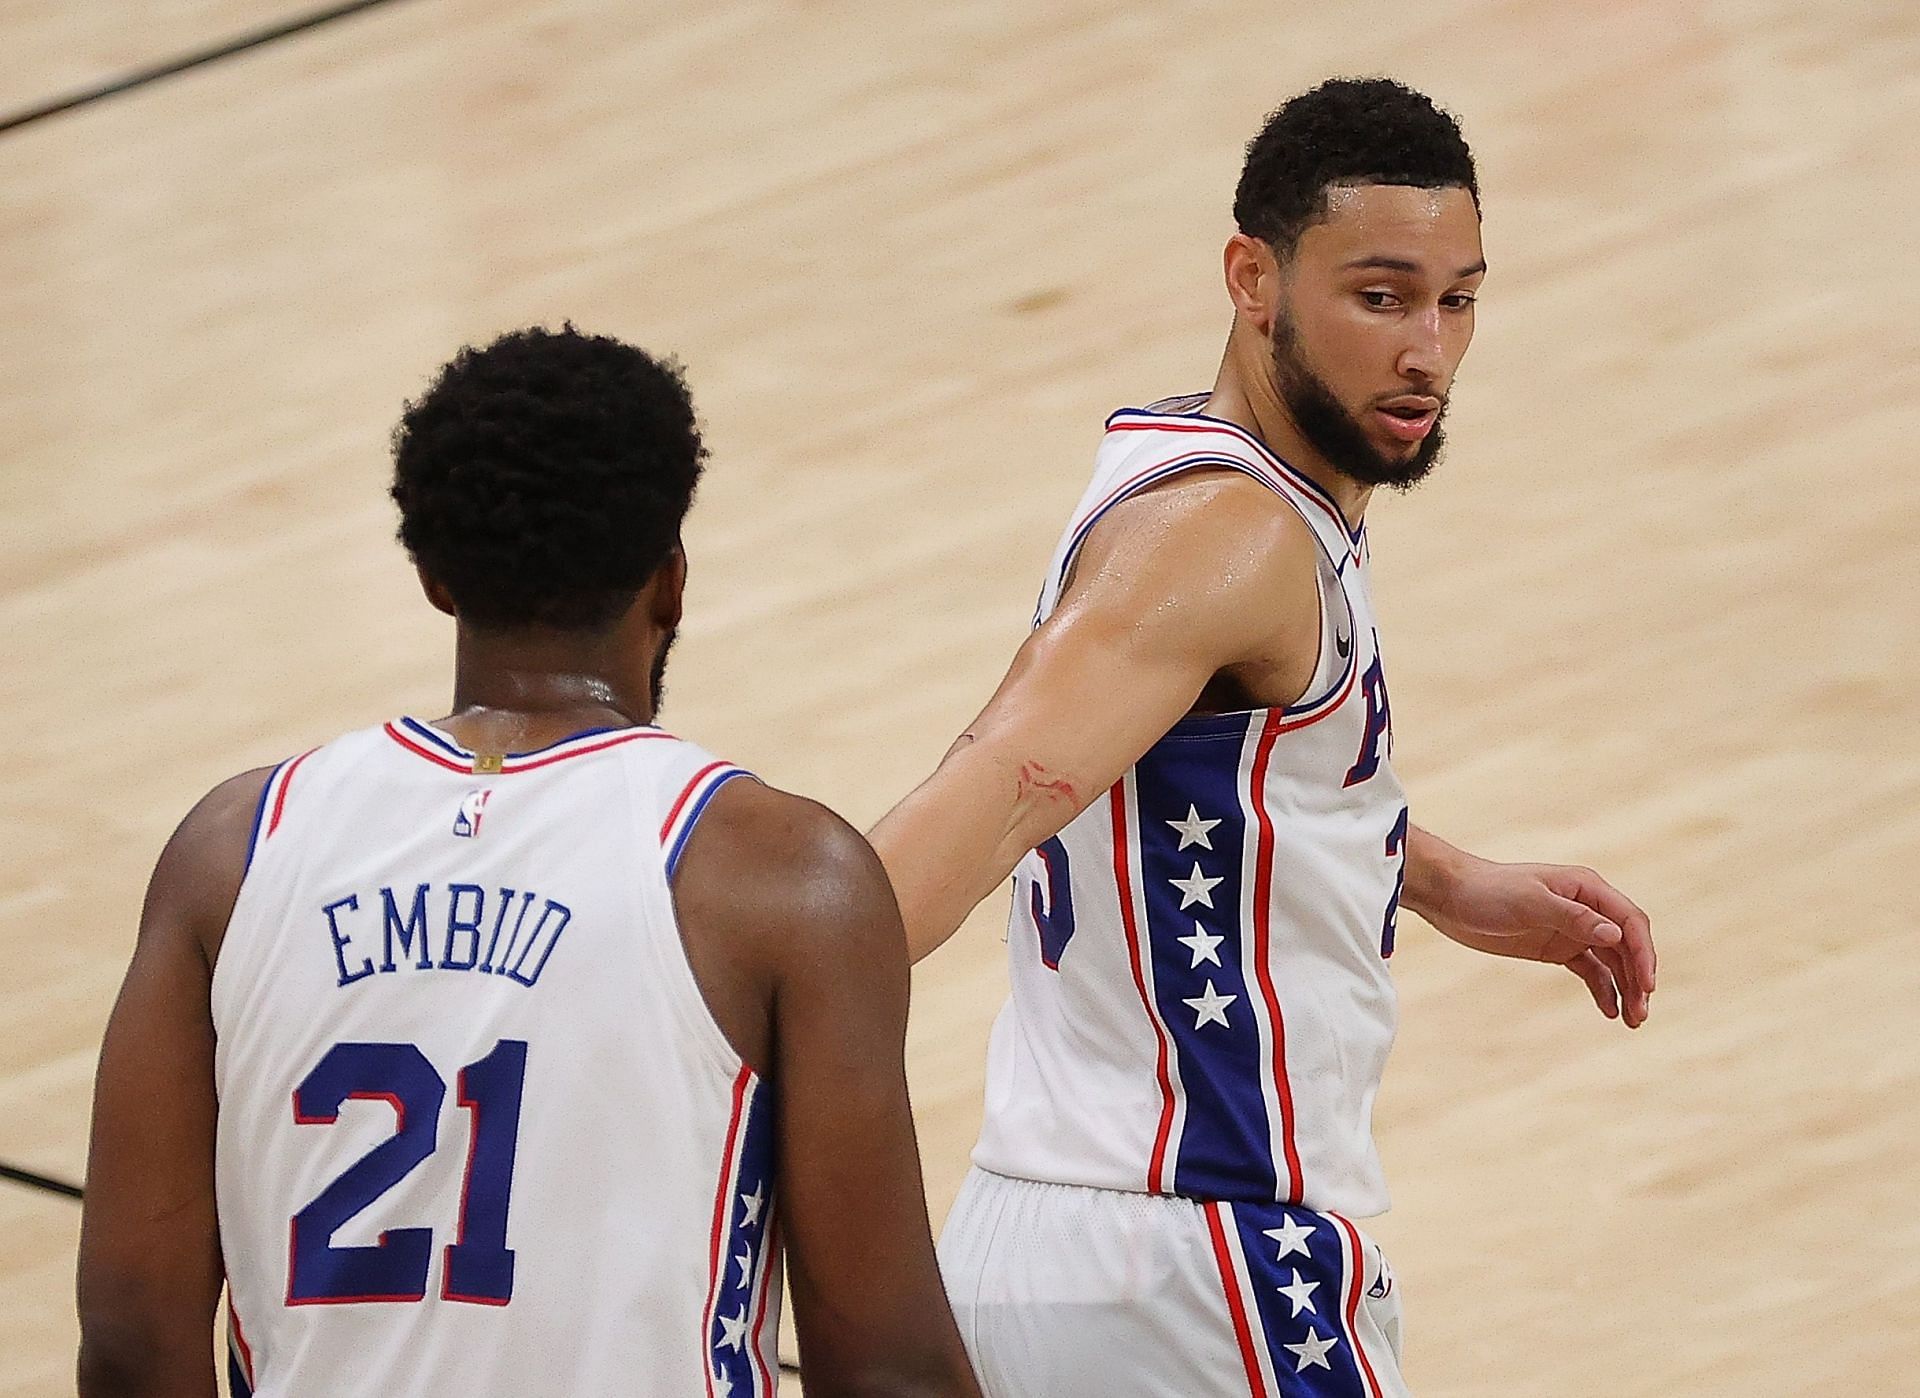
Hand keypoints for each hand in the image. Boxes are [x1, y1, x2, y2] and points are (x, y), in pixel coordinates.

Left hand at [1421, 854, 1656, 1027]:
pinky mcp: (1557, 947)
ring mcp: (1573, 929)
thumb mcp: (1529, 903)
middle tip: (1641, 1015)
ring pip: (1612, 961)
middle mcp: (1587, 908)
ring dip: (1625, 988)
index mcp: (1587, 888)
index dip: (1643, 953)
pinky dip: (1602, 989)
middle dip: (1638, 978)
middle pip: (1626, 945)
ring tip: (1632, 1021)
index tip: (1648, 985)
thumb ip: (1572, 917)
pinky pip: (1590, 970)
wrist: (1451, 897)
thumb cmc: (1489, 891)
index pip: (1630, 922)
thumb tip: (1615, 933)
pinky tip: (1609, 1011)